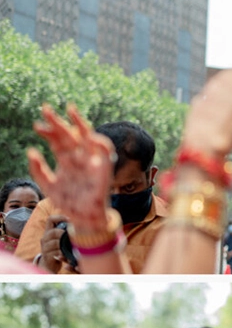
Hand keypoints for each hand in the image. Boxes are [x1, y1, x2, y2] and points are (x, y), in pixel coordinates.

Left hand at [29, 104, 113, 234]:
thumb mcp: (48, 186)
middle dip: (58, 122)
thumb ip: (38, 169)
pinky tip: (88, 135)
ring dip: (79, 123)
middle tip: (46, 108)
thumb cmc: (68, 203)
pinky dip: (100, 141)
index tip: (37, 126)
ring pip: (87, 137)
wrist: (84, 219)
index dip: (48, 132)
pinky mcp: (104, 168)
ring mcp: (92, 161)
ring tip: (70, 110)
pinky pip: (105, 150)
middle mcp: (79, 158)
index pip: (57, 141)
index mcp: (67, 161)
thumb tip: (31, 151)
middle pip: (69, 135)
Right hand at [36, 214, 68, 272]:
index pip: (50, 219)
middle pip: (53, 232)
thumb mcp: (62, 240)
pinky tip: (68, 254)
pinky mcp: (47, 255)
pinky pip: (56, 252)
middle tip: (73, 237)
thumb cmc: (59, 249)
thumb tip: (82, 225)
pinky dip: (63, 253)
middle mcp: (45, 238)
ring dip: (65, 244)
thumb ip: (67, 233)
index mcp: (49, 232)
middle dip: (64, 233)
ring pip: (55, 243)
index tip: (70, 219)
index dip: (59, 217)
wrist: (50, 264)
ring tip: (72, 246)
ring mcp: (45, 247)